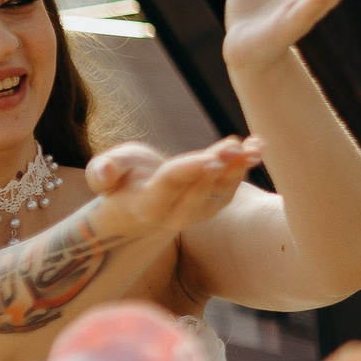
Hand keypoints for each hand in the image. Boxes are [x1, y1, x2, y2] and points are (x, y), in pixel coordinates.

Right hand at [86, 137, 262, 240]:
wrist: (137, 199)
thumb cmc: (121, 178)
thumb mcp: (105, 170)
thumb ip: (103, 171)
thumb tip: (106, 172)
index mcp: (148, 204)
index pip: (172, 183)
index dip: (192, 171)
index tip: (213, 159)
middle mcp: (176, 214)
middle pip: (201, 187)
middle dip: (220, 166)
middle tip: (235, 146)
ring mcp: (198, 213)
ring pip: (222, 190)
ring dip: (240, 167)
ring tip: (255, 146)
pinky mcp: (214, 206)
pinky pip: (232, 188)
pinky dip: (245, 168)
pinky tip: (257, 147)